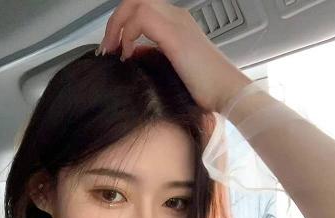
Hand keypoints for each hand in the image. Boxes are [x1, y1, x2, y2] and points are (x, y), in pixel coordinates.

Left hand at [97, 0, 250, 113]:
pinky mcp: (174, 34)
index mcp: (177, 23)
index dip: (121, 26)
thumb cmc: (206, 88)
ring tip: (112, 51)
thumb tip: (133, 56)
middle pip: (135, 0)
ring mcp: (176, 22)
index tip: (112, 50)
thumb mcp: (173, 69)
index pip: (141, 10)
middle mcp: (176, 16)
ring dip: (117, 26)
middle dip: (115, 22)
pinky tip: (128, 55)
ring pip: (135, 3)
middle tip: (107, 49)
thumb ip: (153, 57)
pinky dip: (128, 35)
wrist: (228, 92)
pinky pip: (141, 18)